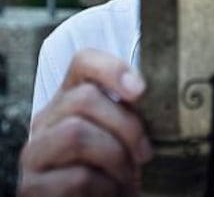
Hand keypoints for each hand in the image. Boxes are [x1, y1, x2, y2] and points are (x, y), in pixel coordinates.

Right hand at [18, 49, 152, 196]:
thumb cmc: (112, 171)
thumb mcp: (121, 136)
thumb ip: (127, 111)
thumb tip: (150, 93)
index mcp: (69, 101)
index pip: (83, 62)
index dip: (112, 68)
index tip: (141, 91)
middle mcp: (46, 121)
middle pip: (85, 98)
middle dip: (125, 125)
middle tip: (145, 152)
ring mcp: (34, 153)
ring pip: (77, 134)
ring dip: (115, 157)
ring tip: (127, 177)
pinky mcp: (30, 187)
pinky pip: (76, 177)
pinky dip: (105, 187)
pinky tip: (110, 193)